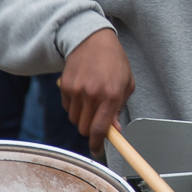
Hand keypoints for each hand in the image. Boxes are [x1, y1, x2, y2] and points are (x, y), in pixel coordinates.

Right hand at [59, 28, 134, 153]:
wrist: (91, 40)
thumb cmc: (113, 61)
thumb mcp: (126, 84)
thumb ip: (119, 108)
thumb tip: (115, 130)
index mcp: (111, 95)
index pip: (100, 129)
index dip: (98, 144)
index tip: (97, 150)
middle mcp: (92, 94)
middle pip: (84, 129)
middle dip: (91, 130)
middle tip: (97, 120)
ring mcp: (76, 90)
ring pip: (74, 120)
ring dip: (82, 117)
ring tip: (91, 101)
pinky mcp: (65, 86)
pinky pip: (67, 108)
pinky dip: (74, 107)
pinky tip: (82, 92)